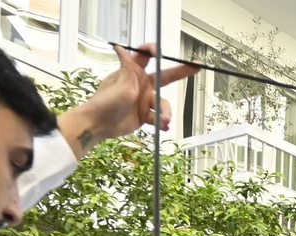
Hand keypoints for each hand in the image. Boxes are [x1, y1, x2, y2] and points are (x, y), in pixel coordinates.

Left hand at [57, 44, 198, 154]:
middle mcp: (142, 85)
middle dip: (181, 72)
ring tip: (164, 120)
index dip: (152, 51)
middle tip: (196, 66)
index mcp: (133, 73)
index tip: (159, 52)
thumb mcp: (119, 84)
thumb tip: (120, 48)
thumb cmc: (106, 102)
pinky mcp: (144, 116)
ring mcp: (144, 101)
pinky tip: (164, 127)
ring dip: (165, 112)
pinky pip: (158, 118)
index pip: (145, 56)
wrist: (99, 125)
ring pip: (163, 104)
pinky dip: (162, 123)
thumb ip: (127, 69)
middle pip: (165, 76)